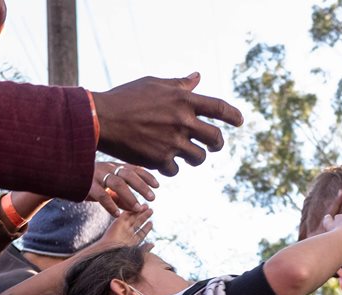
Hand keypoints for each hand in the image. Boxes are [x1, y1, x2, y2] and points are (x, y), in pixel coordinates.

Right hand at [89, 161, 158, 214]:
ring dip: (129, 196)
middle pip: (128, 175)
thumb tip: (137, 207)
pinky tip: (117, 214)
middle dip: (142, 186)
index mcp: (113, 167)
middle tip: (153, 198)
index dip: (146, 176)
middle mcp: (107, 168)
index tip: (158, 185)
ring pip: (116, 184)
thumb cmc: (89, 184)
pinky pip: (101, 195)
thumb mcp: (107, 188)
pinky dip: (110, 205)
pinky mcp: (87, 186)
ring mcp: (96, 176)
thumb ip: (121, 197)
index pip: (134, 169)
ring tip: (138, 208)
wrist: (64, 178)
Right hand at [93, 73, 243, 176]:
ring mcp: (172, 142)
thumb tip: (197, 78)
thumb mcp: (154, 84)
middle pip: (215, 138)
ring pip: (199, 158)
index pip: (219, 108)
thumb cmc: (126, 97)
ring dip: (196, 157)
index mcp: (184, 99)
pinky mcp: (159, 159)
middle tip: (213, 145)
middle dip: (217, 144)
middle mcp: (183, 121)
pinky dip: (172, 168)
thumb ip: (179, 84)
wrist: (102, 118)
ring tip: (186, 154)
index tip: (240, 121)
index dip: (233, 116)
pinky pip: (176, 170)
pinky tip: (163, 162)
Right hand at [98, 205, 152, 249]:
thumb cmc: (123, 255)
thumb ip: (145, 248)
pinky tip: (136, 205)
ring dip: (139, 212)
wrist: (110, 252)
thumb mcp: (137, 253)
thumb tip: (153, 245)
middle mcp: (127, 233)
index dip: (146, 227)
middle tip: (151, 210)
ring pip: (132, 218)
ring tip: (146, 206)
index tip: (151, 223)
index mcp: (132, 241)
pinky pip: (125, 214)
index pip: (141, 233)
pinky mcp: (117, 223)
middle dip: (144, 216)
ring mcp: (122, 228)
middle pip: (137, 223)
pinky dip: (130, 210)